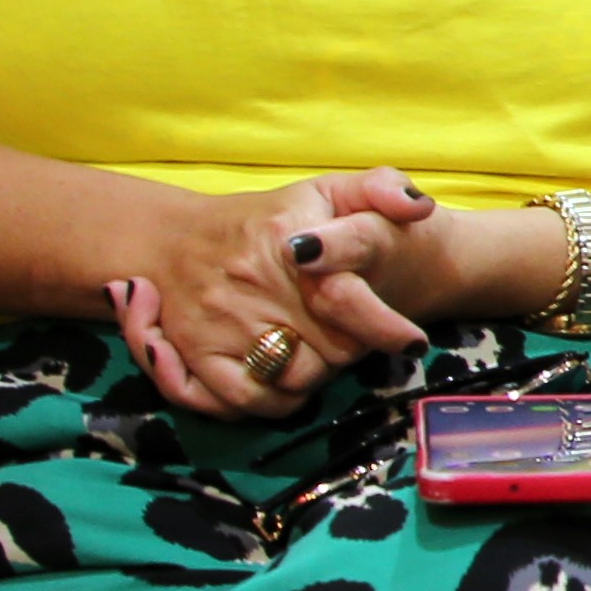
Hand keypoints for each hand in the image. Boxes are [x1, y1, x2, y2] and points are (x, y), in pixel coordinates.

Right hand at [103, 170, 446, 419]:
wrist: (173, 237)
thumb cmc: (265, 219)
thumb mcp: (326, 190)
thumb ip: (381, 189)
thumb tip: (418, 208)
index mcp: (289, 242)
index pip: (347, 299)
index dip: (385, 328)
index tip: (411, 340)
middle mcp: (253, 286)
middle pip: (334, 350)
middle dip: (352, 348)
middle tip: (349, 334)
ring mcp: (222, 323)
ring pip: (296, 379)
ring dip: (316, 374)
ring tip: (318, 351)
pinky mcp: (198, 353)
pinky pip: (247, 401)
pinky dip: (274, 400)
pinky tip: (285, 378)